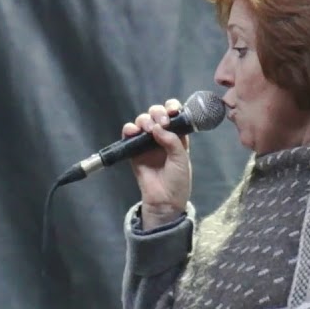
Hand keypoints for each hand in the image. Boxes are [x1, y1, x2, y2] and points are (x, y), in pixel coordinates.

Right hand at [123, 98, 191, 228]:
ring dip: (145, 120)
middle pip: (156, 114)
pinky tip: (133, 131)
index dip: (172, 108)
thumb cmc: (178, 179)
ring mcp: (146, 142)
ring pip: (142, 121)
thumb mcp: (181, 158)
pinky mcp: (133, 150)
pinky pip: (129, 134)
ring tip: (148, 129)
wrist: (164, 199)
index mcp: (177, 135)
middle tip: (161, 122)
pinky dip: (129, 129)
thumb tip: (158, 127)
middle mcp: (161, 135)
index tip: (173, 111)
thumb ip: (172, 140)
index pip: (173, 115)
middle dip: (158, 113)